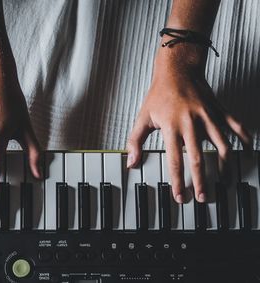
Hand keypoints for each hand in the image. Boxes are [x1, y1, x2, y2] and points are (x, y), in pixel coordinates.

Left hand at [127, 44, 251, 203]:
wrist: (176, 69)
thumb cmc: (159, 94)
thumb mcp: (143, 117)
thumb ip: (135, 141)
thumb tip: (131, 163)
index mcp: (171, 127)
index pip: (175, 161)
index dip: (178, 181)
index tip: (180, 196)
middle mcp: (191, 123)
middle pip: (199, 158)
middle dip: (202, 181)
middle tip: (204, 197)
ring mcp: (208, 116)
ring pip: (222, 145)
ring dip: (225, 166)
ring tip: (225, 181)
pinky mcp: (218, 110)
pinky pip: (235, 125)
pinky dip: (243, 138)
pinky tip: (246, 150)